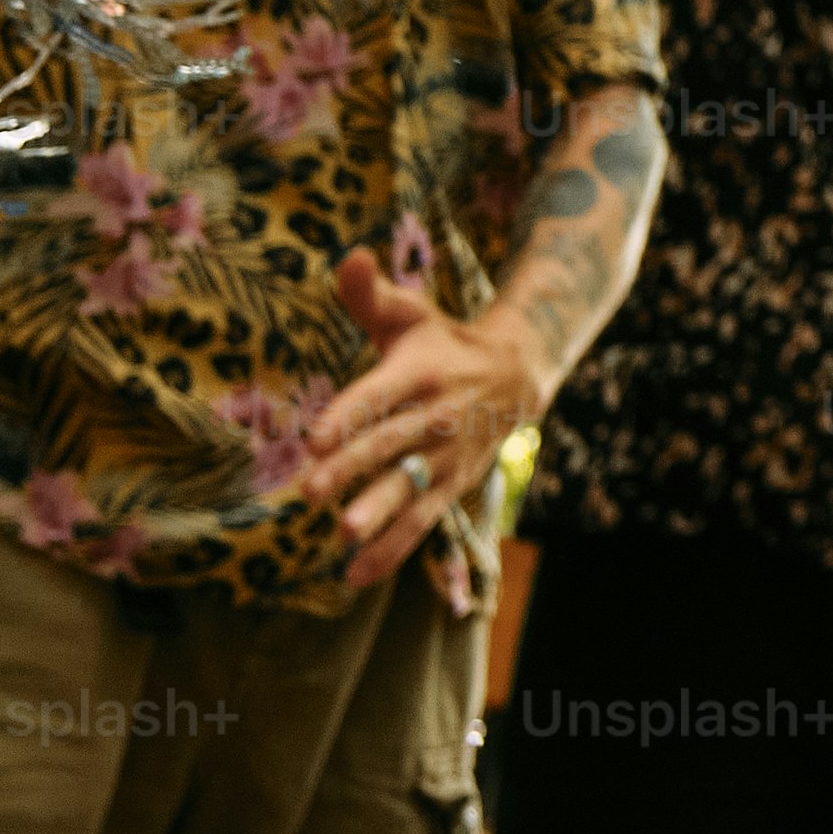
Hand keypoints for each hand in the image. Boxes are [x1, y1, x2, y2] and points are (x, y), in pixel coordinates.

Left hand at [312, 245, 550, 593]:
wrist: (519, 374)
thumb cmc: (442, 342)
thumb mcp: (411, 314)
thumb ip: (370, 294)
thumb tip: (348, 257)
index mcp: (419, 371)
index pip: (379, 394)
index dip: (349, 414)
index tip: (316, 437)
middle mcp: (435, 415)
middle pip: (389, 445)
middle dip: (353, 469)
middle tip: (313, 493)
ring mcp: (446, 455)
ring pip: (411, 488)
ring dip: (379, 514)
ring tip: (345, 537)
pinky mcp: (452, 485)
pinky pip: (423, 521)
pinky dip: (392, 551)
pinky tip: (354, 576)